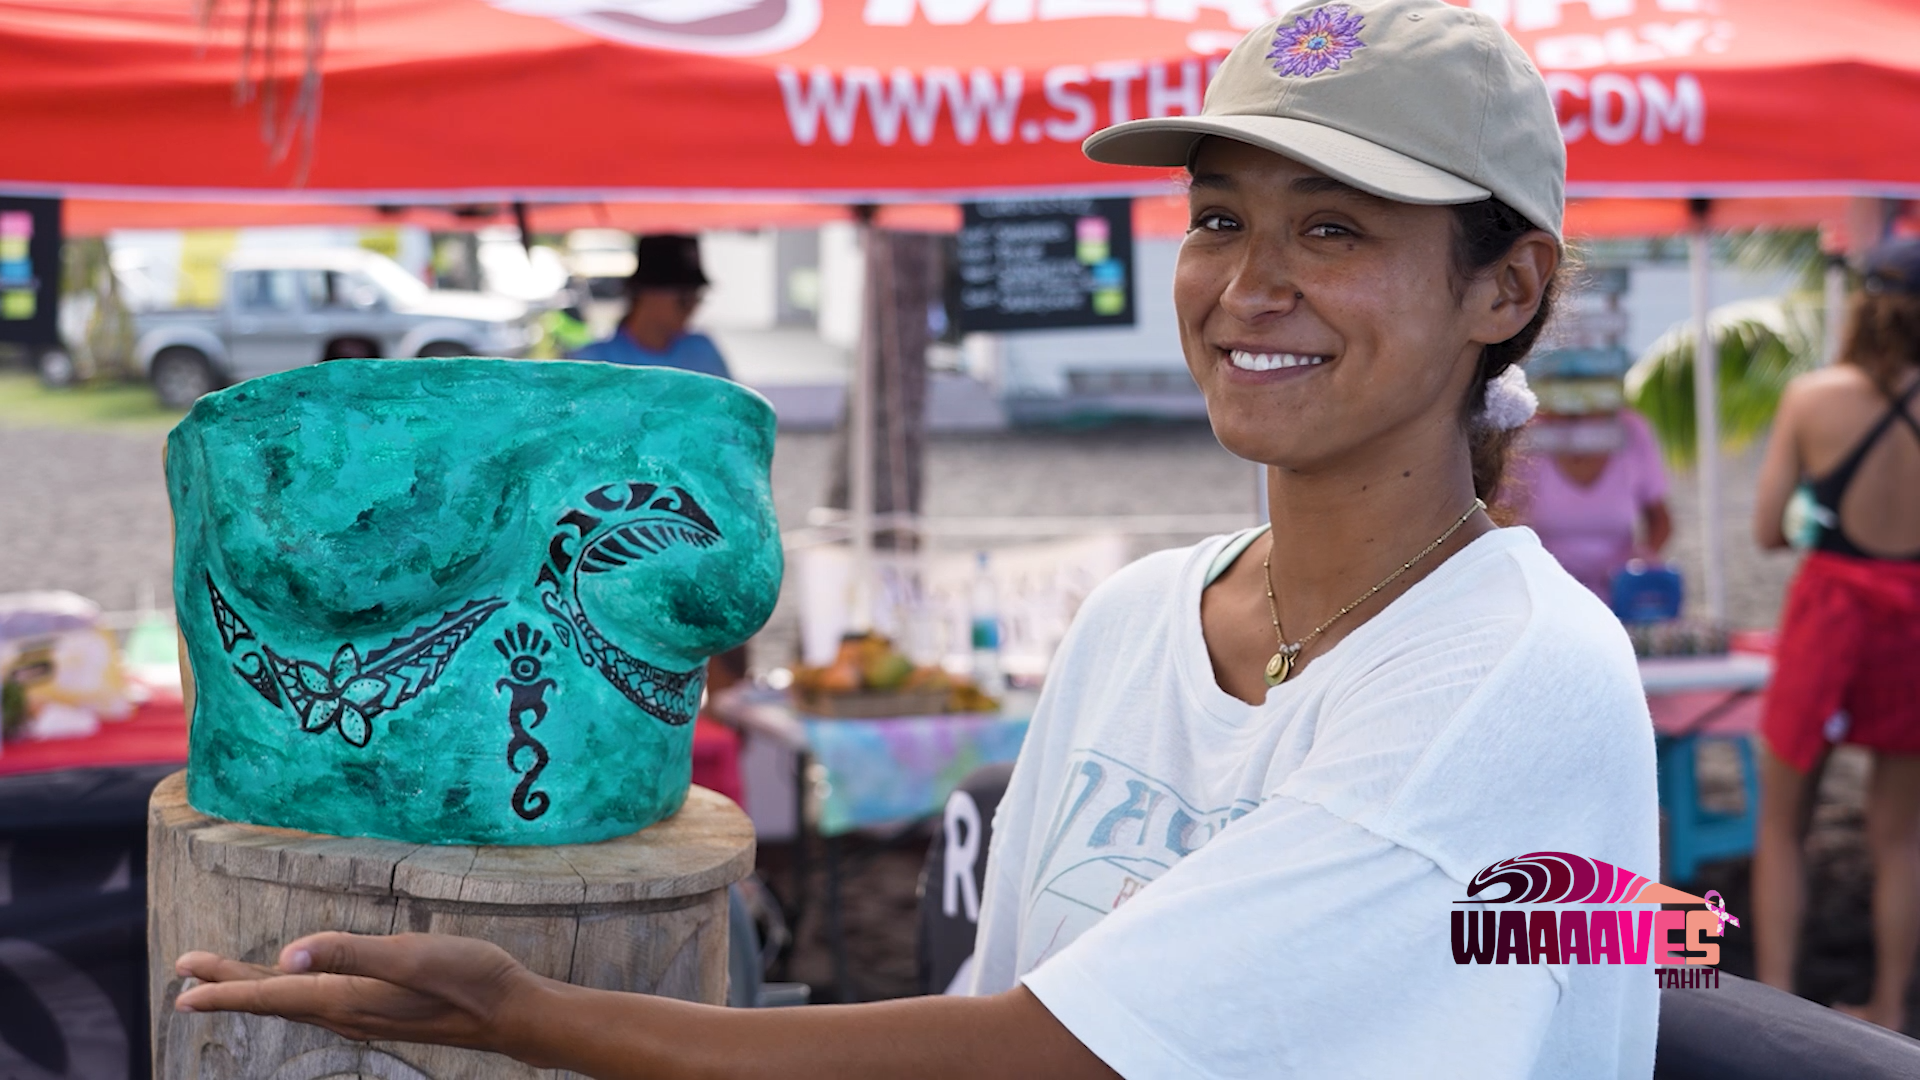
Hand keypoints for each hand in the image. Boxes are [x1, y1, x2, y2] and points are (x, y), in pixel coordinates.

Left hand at [174, 932, 546, 1057]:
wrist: (511, 1012)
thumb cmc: (468, 979)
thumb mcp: (410, 956)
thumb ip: (350, 953)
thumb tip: (289, 954)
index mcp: (347, 998)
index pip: (273, 994)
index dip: (225, 990)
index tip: (183, 986)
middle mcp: (348, 1012)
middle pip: (276, 1000)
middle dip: (228, 988)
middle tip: (185, 976)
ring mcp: (364, 1015)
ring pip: (295, 1002)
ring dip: (255, 991)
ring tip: (223, 983)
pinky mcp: (381, 1010)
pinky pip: (319, 1004)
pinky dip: (291, 993)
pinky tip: (296, 987)